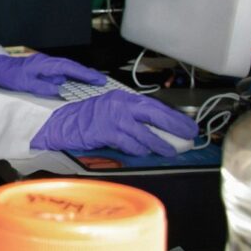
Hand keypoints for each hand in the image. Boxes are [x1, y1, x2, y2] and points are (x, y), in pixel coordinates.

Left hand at [0, 53, 105, 96]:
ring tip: (94, 83)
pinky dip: (69, 77)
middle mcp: (47, 63)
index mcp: (45, 64)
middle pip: (71, 67)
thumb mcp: (25, 84)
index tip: (98, 79)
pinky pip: (59, 73)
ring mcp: (44, 66)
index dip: (85, 74)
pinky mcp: (41, 70)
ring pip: (66, 70)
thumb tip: (59, 90)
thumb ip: (43, 87)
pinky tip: (74, 84)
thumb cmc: (9, 76)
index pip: (69, 68)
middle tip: (102, 81)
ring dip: (79, 75)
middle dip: (86, 74)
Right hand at [31, 90, 198, 156]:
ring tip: (169, 151)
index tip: (187, 124)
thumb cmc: (85, 119)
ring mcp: (113, 118)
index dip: (173, 116)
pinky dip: (138, 149)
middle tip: (189, 135)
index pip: (154, 105)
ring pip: (145, 133)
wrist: (62, 124)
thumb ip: (130, 115)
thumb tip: (156, 128)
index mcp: (122, 98)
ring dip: (159, 144)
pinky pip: (129, 143)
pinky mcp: (106, 132)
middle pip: (155, 114)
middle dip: (175, 126)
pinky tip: (143, 152)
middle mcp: (120, 105)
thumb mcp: (110, 110)